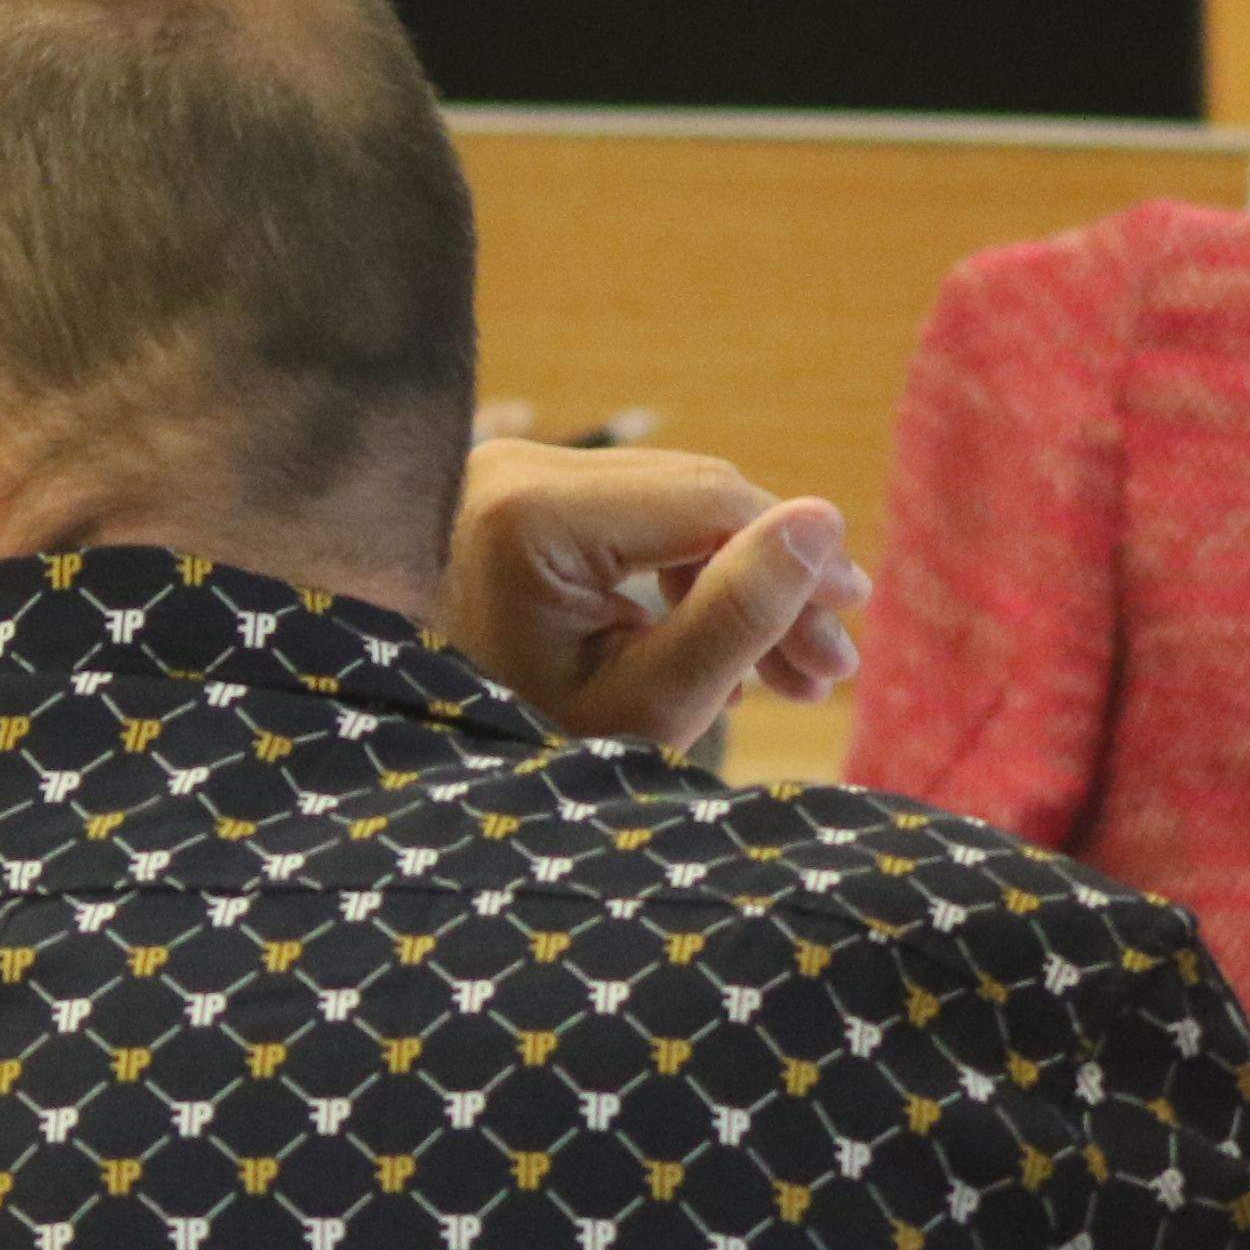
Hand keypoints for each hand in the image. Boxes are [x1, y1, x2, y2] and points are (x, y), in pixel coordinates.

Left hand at [441, 438, 872, 752]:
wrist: (398, 780)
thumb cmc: (518, 754)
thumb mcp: (647, 705)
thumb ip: (738, 615)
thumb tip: (823, 521)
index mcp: (531, 514)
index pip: (711, 500)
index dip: (797, 556)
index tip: (850, 622)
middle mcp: (510, 469)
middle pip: (694, 497)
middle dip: (772, 578)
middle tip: (831, 667)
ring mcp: (503, 478)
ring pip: (668, 510)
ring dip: (733, 584)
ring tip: (792, 675)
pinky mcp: (507, 502)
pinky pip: (625, 524)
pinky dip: (679, 581)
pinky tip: (723, 650)